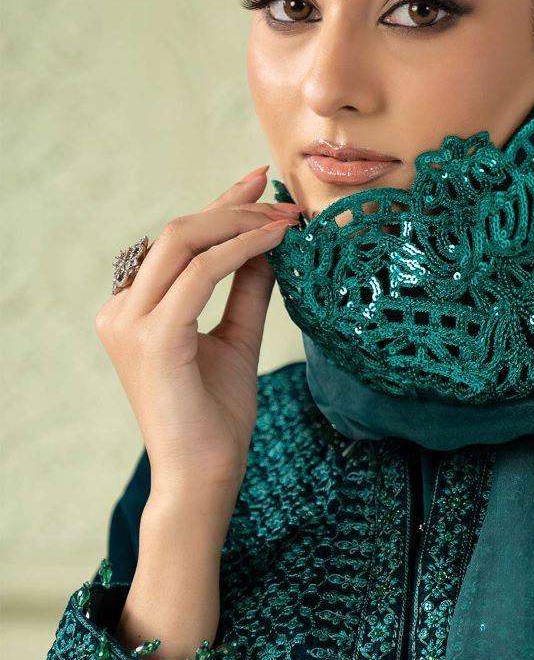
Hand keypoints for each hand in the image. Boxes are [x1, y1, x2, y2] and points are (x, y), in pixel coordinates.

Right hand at [95, 166, 301, 502]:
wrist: (204, 477)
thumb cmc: (217, 418)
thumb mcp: (237, 339)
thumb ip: (246, 290)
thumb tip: (269, 242)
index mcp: (132, 310)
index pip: (175, 244)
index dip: (218, 206)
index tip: (259, 182)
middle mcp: (121, 310)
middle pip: (176, 233)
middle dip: (233, 208)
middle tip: (284, 201)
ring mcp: (130, 323)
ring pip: (182, 242)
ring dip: (240, 223)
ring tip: (287, 220)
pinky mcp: (154, 338)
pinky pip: (200, 275)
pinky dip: (240, 251)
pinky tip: (276, 242)